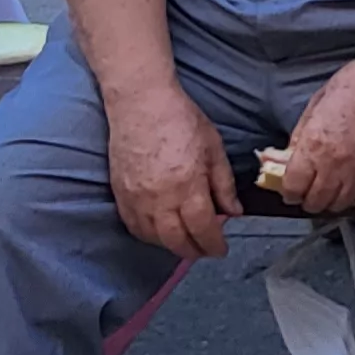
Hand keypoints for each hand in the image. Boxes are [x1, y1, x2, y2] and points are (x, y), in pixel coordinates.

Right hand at [105, 84, 240, 258]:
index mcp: (188, 186)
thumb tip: (234, 212)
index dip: (214, 245)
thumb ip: (224, 184)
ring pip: (153, 238)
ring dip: (171, 245)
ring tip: (185, 241)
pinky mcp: (120, 194)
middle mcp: (160, 199)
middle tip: (205, 250)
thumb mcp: (214, 148)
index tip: (221, 249)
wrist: (141, 104)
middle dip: (194, 251)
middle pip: (177, 241)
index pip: (203, 229)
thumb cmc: (181, 120)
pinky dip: (148, 235)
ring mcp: (137, 199)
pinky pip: (133, 226)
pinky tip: (159, 232)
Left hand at [275, 59, 354, 214]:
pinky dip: (352, 198)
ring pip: (339, 204)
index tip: (289, 191)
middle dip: (307, 200)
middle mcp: (334, 164)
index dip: (288, 192)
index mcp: (313, 145)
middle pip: (315, 201)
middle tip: (306, 193)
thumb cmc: (352, 84)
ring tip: (327, 194)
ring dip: (329, 202)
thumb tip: (289, 155)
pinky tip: (349, 189)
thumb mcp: (316, 103)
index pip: (293, 186)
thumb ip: (301, 132)